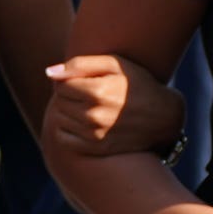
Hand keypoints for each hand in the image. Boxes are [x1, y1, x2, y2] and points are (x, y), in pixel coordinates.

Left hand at [47, 55, 185, 157]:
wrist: (164, 117)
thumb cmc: (137, 84)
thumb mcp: (115, 64)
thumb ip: (80, 64)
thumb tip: (49, 73)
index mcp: (98, 92)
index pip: (60, 85)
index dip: (69, 81)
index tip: (85, 81)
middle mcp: (94, 116)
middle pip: (59, 102)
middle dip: (69, 96)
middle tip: (88, 94)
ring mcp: (95, 136)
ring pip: (59, 119)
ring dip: (68, 112)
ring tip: (88, 107)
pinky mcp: (95, 149)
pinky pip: (63, 138)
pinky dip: (68, 129)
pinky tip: (83, 123)